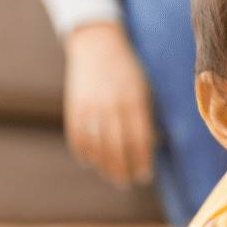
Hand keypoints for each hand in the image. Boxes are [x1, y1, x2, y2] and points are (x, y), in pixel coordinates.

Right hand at [63, 21, 154, 188]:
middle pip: (117, 149)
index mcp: (134, 101)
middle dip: (123, 171)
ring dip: (104, 167)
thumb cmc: (128, 71)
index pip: (140, 141)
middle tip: (127, 182)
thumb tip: (152, 147)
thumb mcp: (144, 89)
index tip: (145, 175)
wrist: (97, 44)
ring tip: (111, 176)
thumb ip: (146, 117)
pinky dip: (83, 154)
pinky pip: (77, 138)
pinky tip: (91, 161)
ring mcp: (90, 107)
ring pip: (96, 148)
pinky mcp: (74, 107)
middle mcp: (112, 106)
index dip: (142, 162)